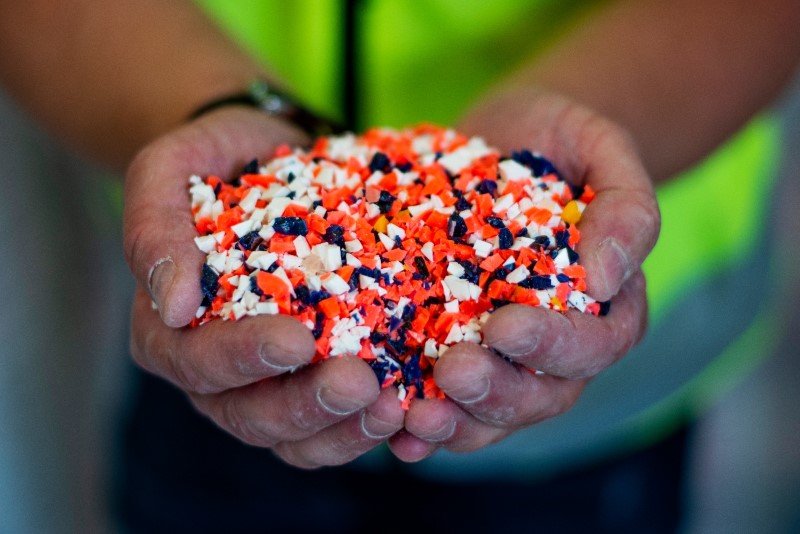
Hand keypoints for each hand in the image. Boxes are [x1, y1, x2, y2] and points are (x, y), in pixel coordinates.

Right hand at [124, 107, 403, 467]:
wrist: (266, 164)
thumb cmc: (214, 165)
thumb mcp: (167, 172)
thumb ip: (153, 228)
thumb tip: (170, 305)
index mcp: (167, 332)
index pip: (197, 360)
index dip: (244, 358)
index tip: (298, 339)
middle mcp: (214, 374)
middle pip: (251, 417)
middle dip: (307, 406)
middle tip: (362, 383)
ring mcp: (266, 386)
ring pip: (297, 438)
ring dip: (346, 430)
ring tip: (396, 405)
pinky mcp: (313, 382)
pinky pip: (337, 424)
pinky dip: (370, 422)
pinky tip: (412, 404)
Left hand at [389, 90, 658, 460]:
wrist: (507, 139)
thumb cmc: (563, 141)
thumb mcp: (604, 150)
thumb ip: (625, 210)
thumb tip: (605, 280)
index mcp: (606, 308)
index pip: (591, 345)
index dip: (552, 346)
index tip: (506, 326)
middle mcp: (558, 345)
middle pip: (540, 395)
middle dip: (496, 391)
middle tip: (452, 371)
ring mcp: (504, 356)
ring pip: (490, 412)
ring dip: (455, 423)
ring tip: (415, 417)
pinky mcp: (455, 348)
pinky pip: (444, 400)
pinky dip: (422, 422)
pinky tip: (395, 430)